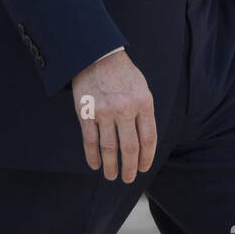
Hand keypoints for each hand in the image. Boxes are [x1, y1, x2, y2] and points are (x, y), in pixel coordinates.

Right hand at [70, 50, 156, 182]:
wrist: (97, 54)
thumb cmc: (122, 73)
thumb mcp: (142, 88)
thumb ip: (144, 113)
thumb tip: (145, 143)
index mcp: (143, 102)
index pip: (148, 139)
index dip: (146, 158)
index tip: (143, 168)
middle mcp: (125, 108)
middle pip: (129, 148)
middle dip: (130, 168)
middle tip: (128, 178)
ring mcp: (104, 110)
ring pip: (109, 148)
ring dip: (111, 167)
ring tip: (112, 176)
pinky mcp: (86, 111)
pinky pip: (90, 140)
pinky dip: (92, 156)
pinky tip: (95, 165)